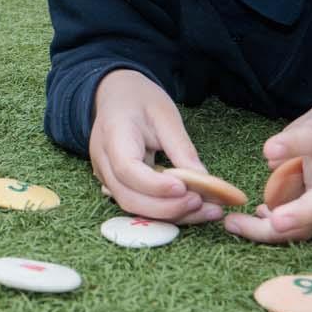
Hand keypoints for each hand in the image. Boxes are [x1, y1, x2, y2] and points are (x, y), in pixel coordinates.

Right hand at [88, 69, 224, 224]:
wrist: (116, 96)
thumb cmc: (140, 100)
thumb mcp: (165, 114)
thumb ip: (181, 147)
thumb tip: (204, 181)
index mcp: (113, 134)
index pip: (127, 169)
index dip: (155, 185)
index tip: (185, 189)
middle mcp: (103, 160)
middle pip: (128, 197)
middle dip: (166, 208)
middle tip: (203, 204)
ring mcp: (105, 176)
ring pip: (134, 206)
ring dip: (170, 214)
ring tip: (207, 210)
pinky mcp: (116, 185)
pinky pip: (139, 204)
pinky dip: (165, 210)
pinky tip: (192, 207)